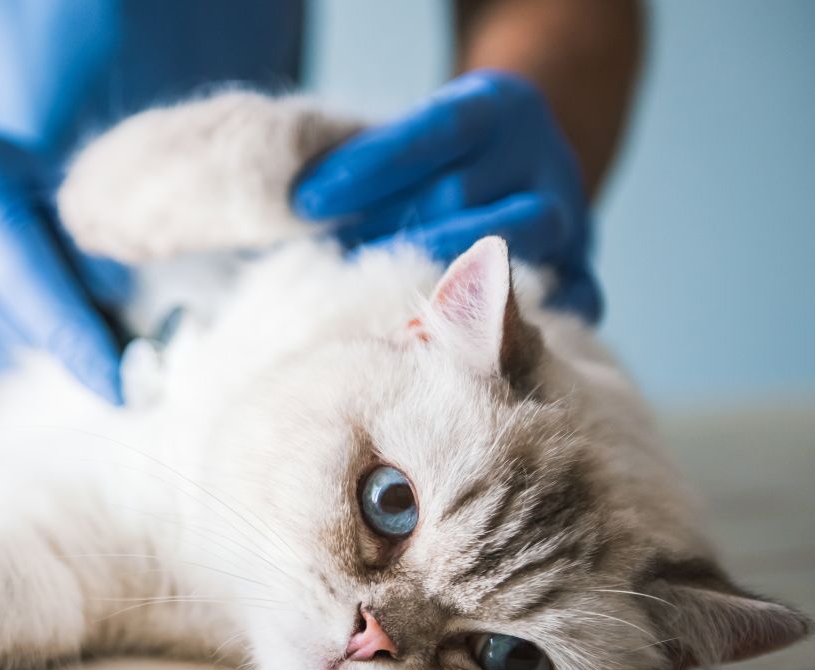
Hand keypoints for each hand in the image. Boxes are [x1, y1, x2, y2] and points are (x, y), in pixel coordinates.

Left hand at [292, 70, 599, 322]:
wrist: (527, 160)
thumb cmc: (441, 162)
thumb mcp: (416, 141)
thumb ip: (371, 171)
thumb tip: (304, 213)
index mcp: (499, 105)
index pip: (433, 130)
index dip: (369, 167)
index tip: (308, 202)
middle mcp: (540, 155)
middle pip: (459, 197)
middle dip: (385, 235)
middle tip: (332, 267)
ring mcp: (570, 215)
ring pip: (508, 245)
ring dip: (433, 280)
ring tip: (379, 305)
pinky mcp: (584, 269)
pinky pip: (571, 301)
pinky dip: (524, 325)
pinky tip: (464, 345)